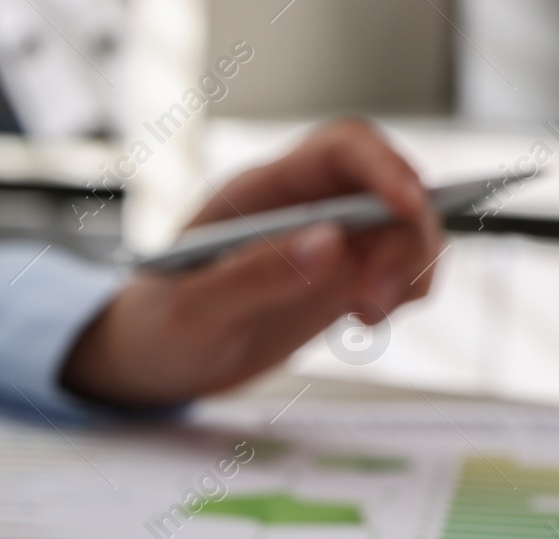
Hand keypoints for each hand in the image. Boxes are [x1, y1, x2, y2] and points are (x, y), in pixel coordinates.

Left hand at [62, 119, 441, 407]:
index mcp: (257, 192)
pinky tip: (366, 322)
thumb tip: (331, 243)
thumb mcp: (189, 312)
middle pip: (387, 190)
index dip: (385, 166)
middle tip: (378, 298)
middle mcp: (300, 207)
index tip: (410, 206)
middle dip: (403, 237)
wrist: (150, 366)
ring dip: (409, 268)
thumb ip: (253, 277)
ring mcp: (325, 244)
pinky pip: (397, 271)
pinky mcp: (338, 282)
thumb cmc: (153, 330)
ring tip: (368, 317)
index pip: (339, 149)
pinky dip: (404, 291)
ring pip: (404, 231)